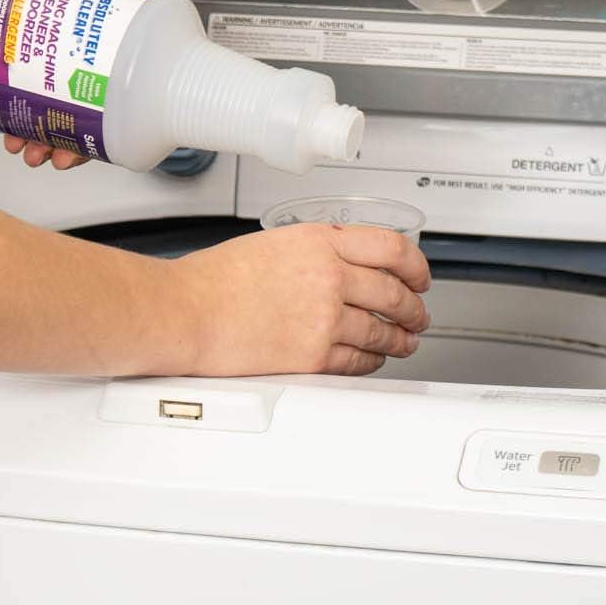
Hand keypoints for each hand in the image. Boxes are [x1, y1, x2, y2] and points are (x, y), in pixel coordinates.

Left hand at [0, 0, 144, 170]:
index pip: (100, 62)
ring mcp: (18, 56)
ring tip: (29, 147)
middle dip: (69, 130)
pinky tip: (7, 131)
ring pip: (41, 106)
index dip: (105, 98)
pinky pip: (7, 104)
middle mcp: (47, 40)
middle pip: (73, 95)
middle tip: (59, 148)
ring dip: (41, 134)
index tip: (101, 124)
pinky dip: (12, 123)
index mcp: (69, 17)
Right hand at [171, 224, 431, 375]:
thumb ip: (311, 253)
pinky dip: (372, 362)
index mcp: (319, 241)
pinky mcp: (314, 355)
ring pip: (383, 331)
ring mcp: (324, 317)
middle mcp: (329, 276)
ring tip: (403, 342)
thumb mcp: (270, 244)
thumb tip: (337, 267)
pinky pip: (358, 361)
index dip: (416, 265)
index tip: (419, 275)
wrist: (186, 312)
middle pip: (395, 293)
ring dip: (400, 339)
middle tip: (418, 313)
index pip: (391, 247)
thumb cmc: (211, 280)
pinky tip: (372, 360)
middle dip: (414, 308)